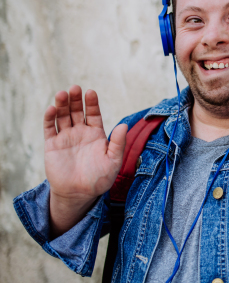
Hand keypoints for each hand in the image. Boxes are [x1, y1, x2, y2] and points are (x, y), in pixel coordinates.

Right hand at [44, 85, 126, 236]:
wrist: (79, 194)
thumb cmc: (99, 179)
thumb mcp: (113, 161)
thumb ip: (118, 143)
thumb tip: (125, 125)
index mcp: (96, 134)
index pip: (93, 113)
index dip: (91, 103)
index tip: (90, 92)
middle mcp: (80, 132)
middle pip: (76, 111)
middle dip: (75, 99)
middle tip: (74, 88)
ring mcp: (66, 137)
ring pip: (62, 116)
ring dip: (61, 105)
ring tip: (62, 94)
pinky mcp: (52, 145)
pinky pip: (50, 128)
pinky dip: (50, 118)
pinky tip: (52, 109)